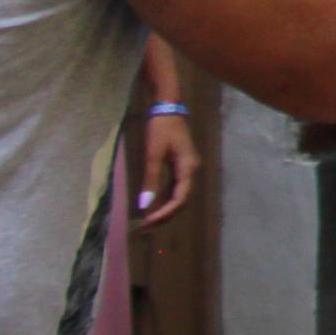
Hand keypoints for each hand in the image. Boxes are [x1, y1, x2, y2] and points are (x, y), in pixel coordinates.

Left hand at [133, 108, 198, 225]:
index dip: (165, 213)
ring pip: (178, 195)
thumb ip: (150, 180)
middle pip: (181, 200)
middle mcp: (191, 171)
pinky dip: (164, 199)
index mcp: (188, 168)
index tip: (148, 221)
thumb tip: (144, 205)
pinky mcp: (180, 166)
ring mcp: (187, 169)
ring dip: (164, 209)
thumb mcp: (153, 154)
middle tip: (144, 226)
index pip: (180, 198)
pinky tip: (152, 205)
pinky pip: (174, 188)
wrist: (168, 108)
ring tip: (147, 220)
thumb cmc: (161, 129)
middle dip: (164, 215)